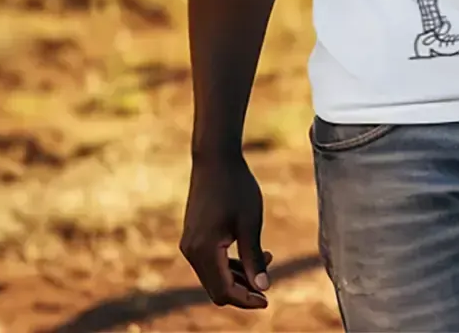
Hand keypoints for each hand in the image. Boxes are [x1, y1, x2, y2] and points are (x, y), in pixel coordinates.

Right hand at [179, 152, 272, 308]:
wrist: (215, 159)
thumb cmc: (236, 187)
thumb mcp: (250, 224)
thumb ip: (255, 258)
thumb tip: (263, 288)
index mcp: (204, 250)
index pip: (224, 291)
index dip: (246, 300)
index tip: (267, 300)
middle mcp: (191, 251)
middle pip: (216, 289)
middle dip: (242, 291)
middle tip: (267, 288)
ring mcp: (190, 244)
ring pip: (214, 276)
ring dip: (238, 277)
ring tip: (268, 261)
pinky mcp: (193, 237)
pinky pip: (210, 262)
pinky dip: (230, 264)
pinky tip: (254, 252)